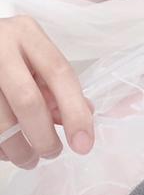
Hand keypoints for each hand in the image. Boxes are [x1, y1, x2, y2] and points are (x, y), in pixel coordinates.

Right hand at [0, 15, 94, 169]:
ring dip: (19, 148)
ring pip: (0, 120)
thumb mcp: (36, 59)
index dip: (75, 113)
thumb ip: (58, 88)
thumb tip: (82, 122)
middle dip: (44, 137)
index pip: (60, 74)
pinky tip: (6, 150)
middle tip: (52, 153)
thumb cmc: (10, 54)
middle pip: (27, 100)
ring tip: (29, 159)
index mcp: (27, 35)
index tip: (83, 145)